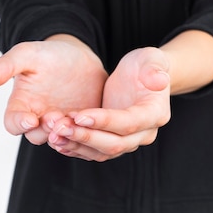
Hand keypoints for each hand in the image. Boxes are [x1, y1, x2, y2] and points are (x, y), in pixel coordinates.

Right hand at [0, 35, 107, 144]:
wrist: (78, 57)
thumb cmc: (48, 55)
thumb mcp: (27, 55)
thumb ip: (6, 66)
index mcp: (21, 105)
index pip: (12, 123)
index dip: (18, 124)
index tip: (30, 119)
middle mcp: (38, 119)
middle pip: (35, 136)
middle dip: (45, 130)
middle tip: (57, 118)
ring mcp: (59, 125)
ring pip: (58, 140)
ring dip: (64, 135)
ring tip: (72, 121)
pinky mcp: (80, 127)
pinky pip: (80, 139)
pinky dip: (83, 135)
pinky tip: (89, 125)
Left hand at [48, 47, 170, 160]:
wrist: (140, 78)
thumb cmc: (145, 65)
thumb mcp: (151, 59)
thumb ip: (155, 68)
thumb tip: (159, 80)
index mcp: (155, 114)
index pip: (128, 123)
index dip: (104, 121)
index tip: (79, 115)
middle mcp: (144, 134)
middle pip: (114, 144)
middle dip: (85, 137)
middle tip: (60, 127)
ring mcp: (128, 142)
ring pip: (101, 153)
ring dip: (76, 145)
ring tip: (53, 135)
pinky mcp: (112, 143)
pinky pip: (93, 152)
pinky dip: (75, 149)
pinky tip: (56, 142)